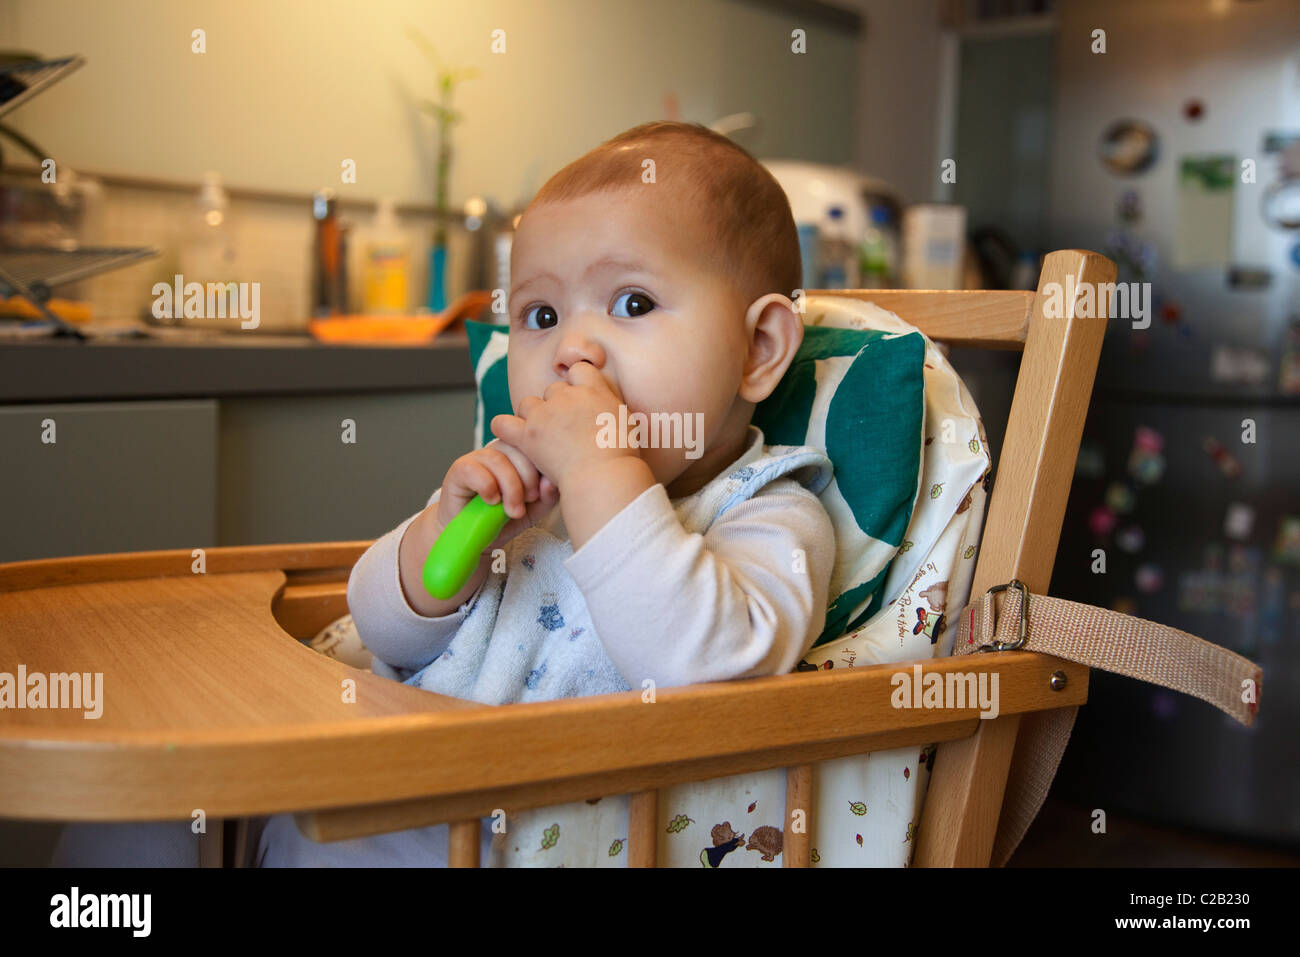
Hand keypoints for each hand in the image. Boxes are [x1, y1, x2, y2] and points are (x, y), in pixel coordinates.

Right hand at [435, 439, 559, 550]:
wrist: (473, 537)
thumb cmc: (502, 519)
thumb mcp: (534, 509)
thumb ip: (547, 496)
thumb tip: (551, 482)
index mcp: (518, 454)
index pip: (534, 445)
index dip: (541, 466)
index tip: (542, 492)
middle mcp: (498, 451)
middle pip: (518, 449)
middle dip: (528, 479)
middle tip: (528, 501)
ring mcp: (477, 458)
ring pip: (498, 460)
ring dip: (510, 488)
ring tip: (512, 510)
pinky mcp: (459, 470)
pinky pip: (475, 470)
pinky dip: (487, 487)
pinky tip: (491, 502)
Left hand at [489, 361, 638, 491]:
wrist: (604, 476)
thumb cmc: (620, 454)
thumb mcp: (625, 419)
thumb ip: (608, 403)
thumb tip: (601, 402)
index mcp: (592, 389)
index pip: (578, 369)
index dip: (577, 383)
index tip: (580, 400)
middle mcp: (567, 396)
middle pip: (553, 389)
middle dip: (557, 405)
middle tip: (566, 429)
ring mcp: (544, 415)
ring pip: (528, 403)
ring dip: (533, 416)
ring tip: (543, 435)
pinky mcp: (528, 436)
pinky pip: (503, 423)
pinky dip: (504, 427)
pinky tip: (511, 434)